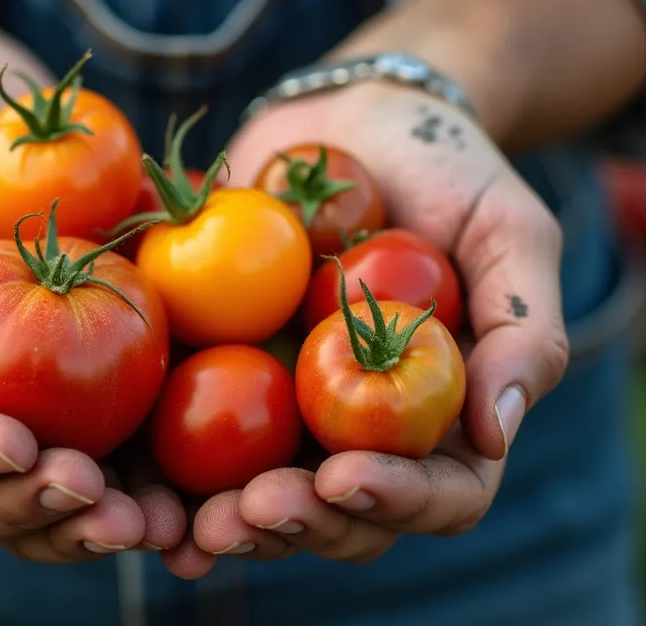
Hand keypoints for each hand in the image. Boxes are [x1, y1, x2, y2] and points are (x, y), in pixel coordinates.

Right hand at [0, 76, 186, 560]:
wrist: (3, 124)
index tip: (11, 440)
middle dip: (28, 511)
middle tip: (86, 488)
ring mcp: (32, 417)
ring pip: (50, 505)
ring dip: (93, 527)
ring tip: (148, 521)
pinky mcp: (100, 402)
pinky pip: (123, 463)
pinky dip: (152, 493)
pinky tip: (188, 502)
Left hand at [168, 81, 569, 572]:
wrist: (353, 120)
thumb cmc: (449, 171)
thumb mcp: (508, 231)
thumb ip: (522, 326)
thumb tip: (498, 431)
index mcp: (445, 422)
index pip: (439, 494)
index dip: (394, 501)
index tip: (343, 477)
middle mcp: (366, 437)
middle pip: (340, 518)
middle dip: (294, 525)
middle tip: (246, 513)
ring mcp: (291, 417)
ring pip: (260, 502)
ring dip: (221, 525)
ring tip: (182, 525)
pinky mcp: (220, 383)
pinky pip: (186, 445)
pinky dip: (156, 479)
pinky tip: (123, 488)